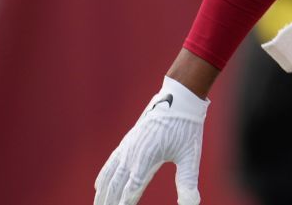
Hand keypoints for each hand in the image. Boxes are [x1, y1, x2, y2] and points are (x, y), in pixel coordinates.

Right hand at [94, 77, 207, 204]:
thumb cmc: (187, 127)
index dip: (124, 204)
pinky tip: (98, 186)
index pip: (131, 190)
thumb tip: (192, 204)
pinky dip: (103, 177)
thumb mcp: (191, 155)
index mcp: (146, 160)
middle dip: (109, 202)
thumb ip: (188, 182)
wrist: (178, 98)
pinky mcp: (128, 142)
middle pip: (116, 186)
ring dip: (103, 193)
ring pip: (109, 176)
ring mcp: (127, 148)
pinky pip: (110, 163)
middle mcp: (132, 155)